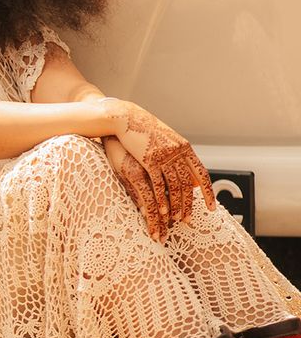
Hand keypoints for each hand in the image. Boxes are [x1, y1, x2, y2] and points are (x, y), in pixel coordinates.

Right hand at [106, 100, 215, 229]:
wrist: (126, 118)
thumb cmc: (143, 130)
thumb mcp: (166, 141)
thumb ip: (178, 157)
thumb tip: (191, 177)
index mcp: (184, 148)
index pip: (201, 174)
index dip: (207, 192)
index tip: (211, 207)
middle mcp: (178, 152)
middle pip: (188, 183)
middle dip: (188, 204)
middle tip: (188, 220)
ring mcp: (164, 155)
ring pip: (174, 186)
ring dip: (175, 205)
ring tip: (174, 219)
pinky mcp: (149, 159)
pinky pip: (158, 183)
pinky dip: (161, 199)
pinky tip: (161, 211)